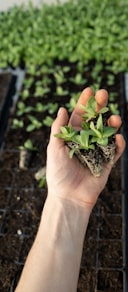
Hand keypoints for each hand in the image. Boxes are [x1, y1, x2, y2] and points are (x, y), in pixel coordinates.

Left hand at [46, 87, 124, 208]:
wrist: (69, 197)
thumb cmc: (58, 173)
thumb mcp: (54, 148)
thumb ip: (59, 129)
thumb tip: (62, 108)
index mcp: (72, 136)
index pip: (79, 116)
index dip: (84, 103)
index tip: (89, 89)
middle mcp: (86, 141)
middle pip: (95, 120)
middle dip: (100, 106)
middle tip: (104, 94)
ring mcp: (97, 151)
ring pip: (108, 132)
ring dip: (112, 123)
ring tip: (115, 118)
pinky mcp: (107, 163)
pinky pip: (115, 150)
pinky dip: (119, 144)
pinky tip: (119, 138)